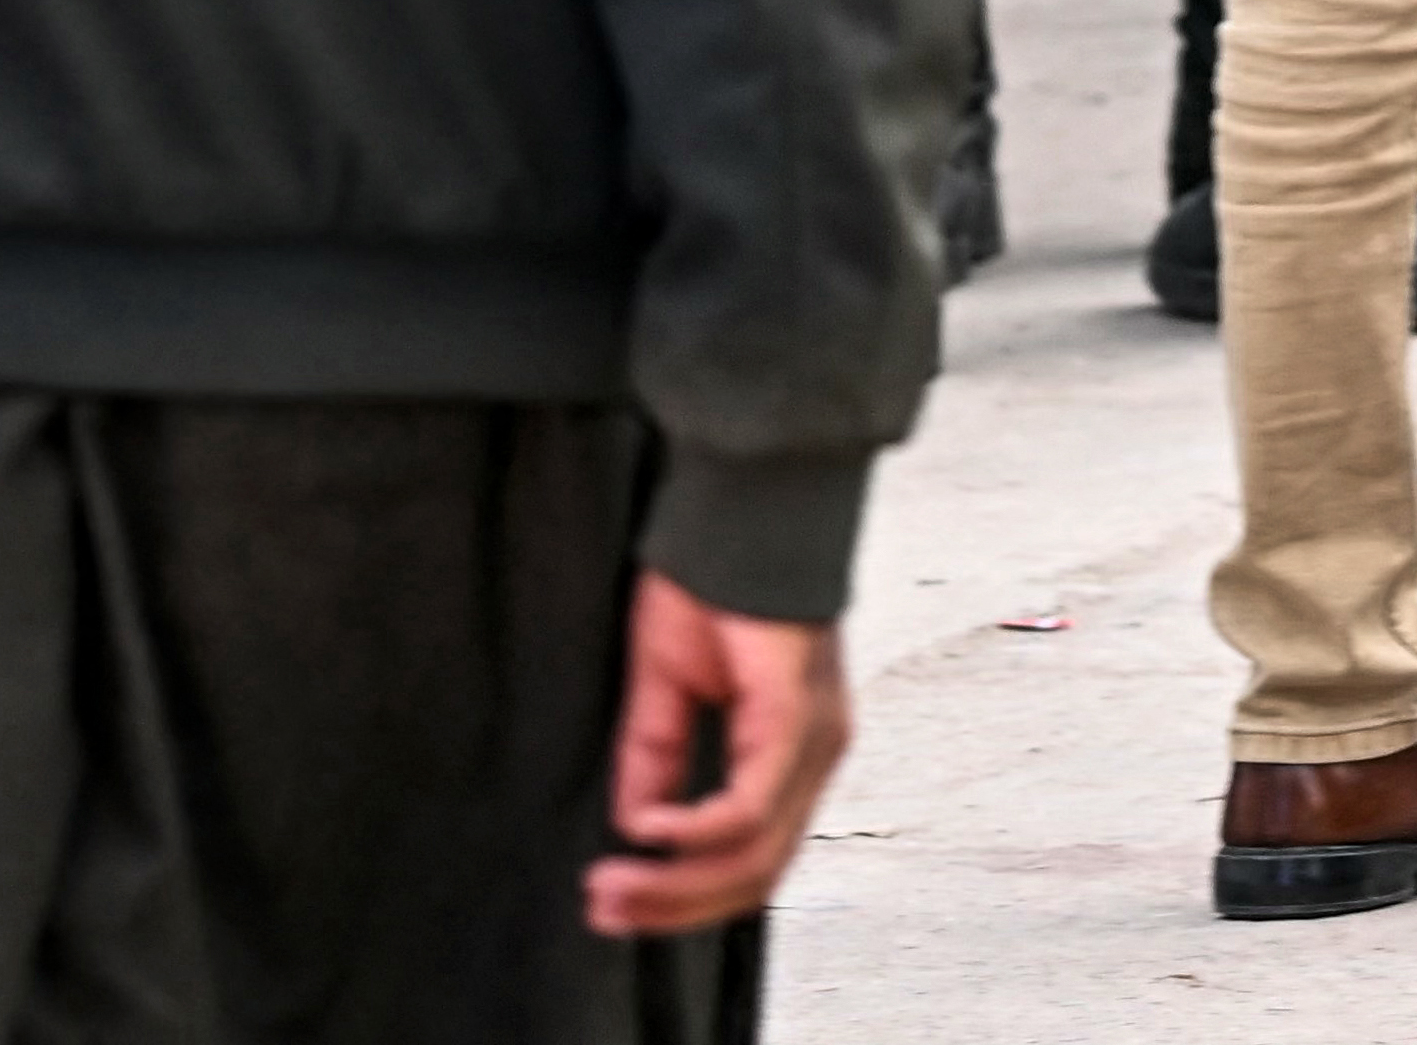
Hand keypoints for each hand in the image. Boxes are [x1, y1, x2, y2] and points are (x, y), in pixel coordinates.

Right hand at [586, 574, 852, 939]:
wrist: (739, 506)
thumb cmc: (711, 582)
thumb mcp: (667, 686)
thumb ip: (655, 756)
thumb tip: (634, 826)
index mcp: (790, 751)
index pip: (750, 859)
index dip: (682, 898)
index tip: (609, 907)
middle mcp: (815, 752)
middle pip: (755, 872)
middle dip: (673, 907)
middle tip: (601, 911)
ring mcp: (814, 735)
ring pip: (755, 852)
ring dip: (675, 883)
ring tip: (610, 885)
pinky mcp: (798, 711)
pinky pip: (751, 801)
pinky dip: (694, 829)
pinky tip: (645, 827)